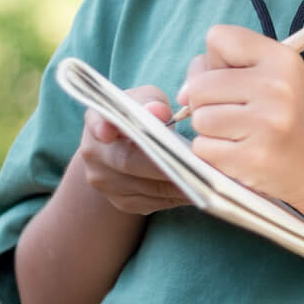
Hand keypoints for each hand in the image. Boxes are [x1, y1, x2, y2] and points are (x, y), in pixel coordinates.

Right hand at [75, 85, 188, 215]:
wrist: (125, 148)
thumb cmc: (140, 116)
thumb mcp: (146, 100)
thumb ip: (152, 102)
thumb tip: (160, 112)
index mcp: (98, 121)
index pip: (96, 123)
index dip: (102, 128)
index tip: (107, 132)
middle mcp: (94, 155)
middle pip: (129, 163)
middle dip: (167, 164)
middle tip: (200, 163)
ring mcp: (105, 183)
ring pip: (147, 188)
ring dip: (180, 184)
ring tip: (209, 177)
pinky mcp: (123, 203)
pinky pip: (155, 203)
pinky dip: (179, 196)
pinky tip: (199, 187)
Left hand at [178, 24, 303, 205]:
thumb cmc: (293, 121)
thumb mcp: (276, 80)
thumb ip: (227, 69)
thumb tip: (182, 93)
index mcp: (282, 59)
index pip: (218, 38)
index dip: (216, 61)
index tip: (235, 82)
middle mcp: (276, 88)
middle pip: (199, 84)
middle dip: (207, 103)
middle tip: (237, 116)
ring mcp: (266, 124)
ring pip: (199, 118)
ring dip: (211, 131)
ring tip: (242, 136)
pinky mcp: (253, 158)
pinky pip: (203, 148)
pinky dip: (214, 154)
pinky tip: (241, 154)